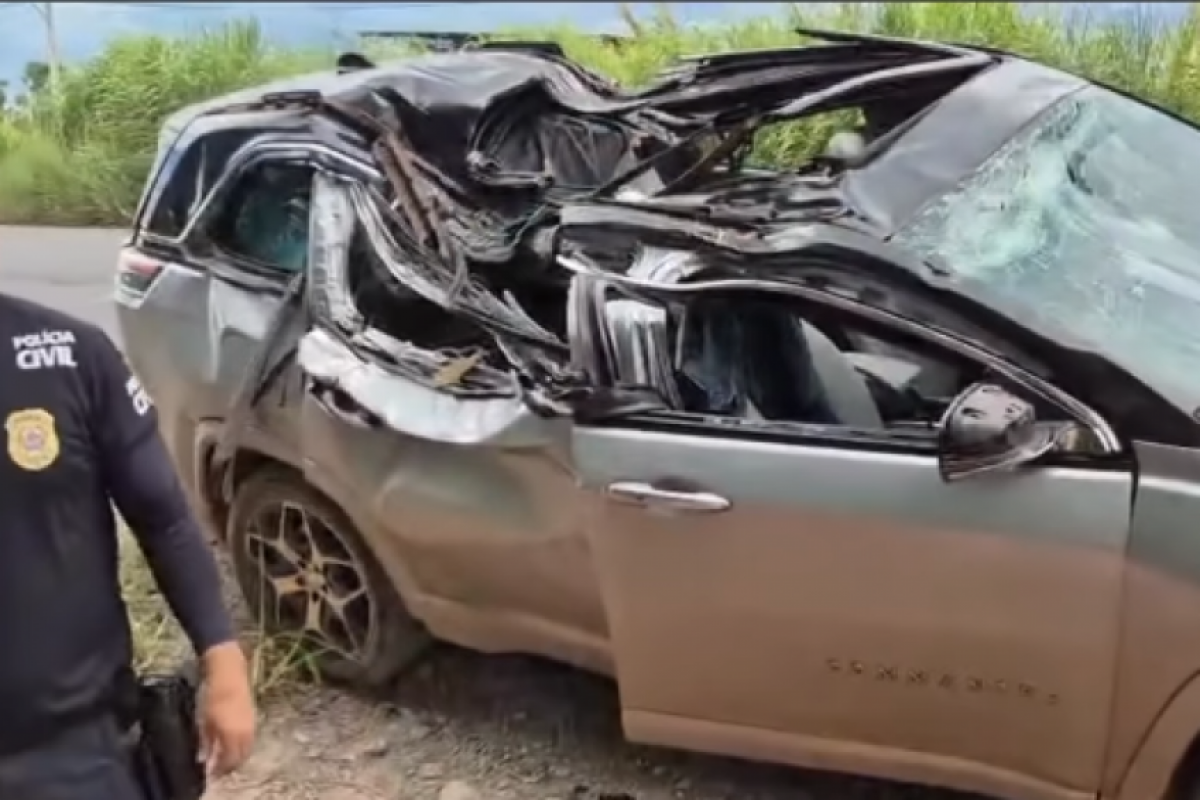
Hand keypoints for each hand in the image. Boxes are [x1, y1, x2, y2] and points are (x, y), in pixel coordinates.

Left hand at [198, 642, 255, 776]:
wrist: (229, 673)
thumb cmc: (213, 695)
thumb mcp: (205, 720)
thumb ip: (207, 742)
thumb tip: (205, 758)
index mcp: (232, 735)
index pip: (229, 761)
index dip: (220, 769)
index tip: (210, 772)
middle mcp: (245, 733)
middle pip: (241, 757)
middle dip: (230, 765)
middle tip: (218, 767)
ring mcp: (252, 725)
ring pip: (248, 748)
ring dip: (238, 756)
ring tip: (225, 756)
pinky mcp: (254, 718)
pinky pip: (250, 739)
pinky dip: (242, 745)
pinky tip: (232, 743)